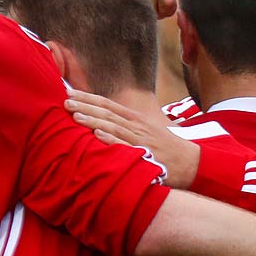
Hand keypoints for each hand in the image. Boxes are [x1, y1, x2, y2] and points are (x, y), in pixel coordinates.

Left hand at [66, 90, 199, 188]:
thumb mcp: (147, 132)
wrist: (190, 162)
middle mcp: (136, 125)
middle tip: (65, 101)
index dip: (88, 98)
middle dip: (85, 106)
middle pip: (107, 112)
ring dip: (93, 120)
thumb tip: (103, 125)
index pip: (108, 104)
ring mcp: (140, 139)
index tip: (70, 93)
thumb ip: (127, 127)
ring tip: (75, 116)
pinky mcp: (145, 153)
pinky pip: (125, 145)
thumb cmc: (166, 148)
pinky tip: (97, 135)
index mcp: (135, 119)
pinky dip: (111, 139)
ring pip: (113, 126)